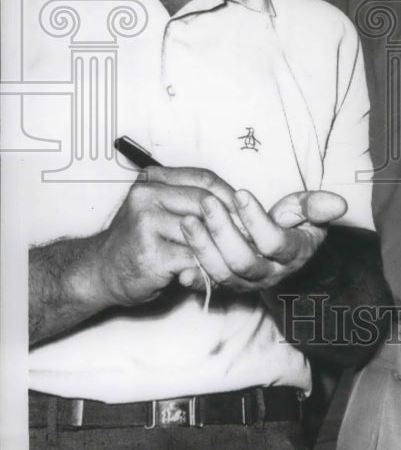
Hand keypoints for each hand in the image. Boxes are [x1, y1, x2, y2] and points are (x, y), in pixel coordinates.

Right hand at [92, 166, 238, 307]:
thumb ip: (190, 202)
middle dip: (231, 220)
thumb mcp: (160, 209)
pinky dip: (207, 265)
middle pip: (205, 202)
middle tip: (249, 235)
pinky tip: (212, 271)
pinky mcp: (150, 254)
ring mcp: (146, 224)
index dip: (230, 194)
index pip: (203, 178)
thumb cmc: (138, 240)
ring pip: (201, 230)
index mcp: (153, 180)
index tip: (247, 210)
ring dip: (221, 245)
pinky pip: (193, 257)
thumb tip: (239, 207)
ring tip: (235, 253)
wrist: (101, 271)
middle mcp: (147, 196)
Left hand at [178, 187, 347, 292]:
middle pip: (243, 261)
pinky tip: (179, 265)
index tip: (239, 192)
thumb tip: (339, 203)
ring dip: (202, 249)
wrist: (281, 255)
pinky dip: (193, 278)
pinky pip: (207, 287)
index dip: (256, 219)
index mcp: (291, 254)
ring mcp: (245, 284)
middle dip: (223, 231)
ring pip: (222, 274)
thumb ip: (318, 207)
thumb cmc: (293, 226)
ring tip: (188, 221)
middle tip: (206, 203)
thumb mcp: (308, 213)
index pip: (273, 242)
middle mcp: (268, 274)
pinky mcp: (226, 287)